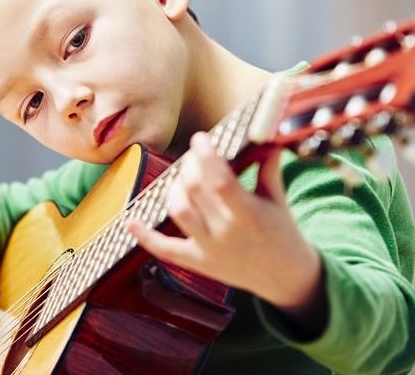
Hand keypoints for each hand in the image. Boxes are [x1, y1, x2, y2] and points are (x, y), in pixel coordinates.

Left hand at [126, 132, 323, 316]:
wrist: (285, 278)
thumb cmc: (282, 233)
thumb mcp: (278, 200)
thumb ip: (268, 168)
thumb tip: (265, 136)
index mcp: (249, 214)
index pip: (220, 180)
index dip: (206, 156)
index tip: (200, 138)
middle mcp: (226, 233)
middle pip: (195, 191)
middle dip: (189, 166)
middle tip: (193, 156)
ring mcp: (209, 249)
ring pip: (178, 211)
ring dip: (173, 189)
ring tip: (182, 179)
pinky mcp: (197, 263)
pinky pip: (166, 249)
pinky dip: (144, 236)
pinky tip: (129, 221)